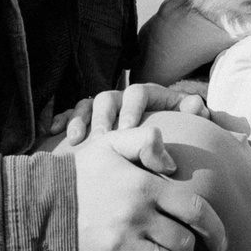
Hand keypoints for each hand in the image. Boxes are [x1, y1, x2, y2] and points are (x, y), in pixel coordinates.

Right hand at [51, 82, 207, 149]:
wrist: (151, 157)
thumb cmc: (169, 143)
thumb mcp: (182, 128)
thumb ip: (192, 115)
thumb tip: (197, 104)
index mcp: (146, 99)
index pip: (138, 93)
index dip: (132, 108)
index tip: (128, 130)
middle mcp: (123, 101)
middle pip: (108, 97)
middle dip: (104, 117)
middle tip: (102, 139)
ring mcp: (101, 110)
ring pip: (87, 104)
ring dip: (81, 120)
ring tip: (78, 141)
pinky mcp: (83, 120)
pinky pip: (68, 113)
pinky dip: (62, 120)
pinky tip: (53, 133)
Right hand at [67, 122, 227, 250]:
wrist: (34, 204)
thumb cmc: (78, 174)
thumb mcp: (109, 144)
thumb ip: (144, 141)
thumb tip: (172, 163)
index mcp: (144, 186)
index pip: (195, 210)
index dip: (216, 229)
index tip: (221, 245)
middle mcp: (136, 216)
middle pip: (183, 243)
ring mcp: (120, 244)